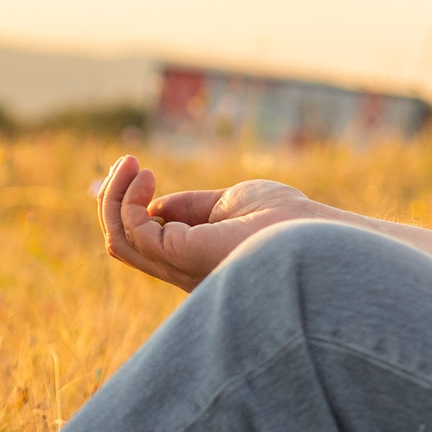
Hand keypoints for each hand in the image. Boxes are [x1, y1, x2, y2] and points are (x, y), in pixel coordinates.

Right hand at [97, 156, 329, 291]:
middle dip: (113, 199)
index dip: (130, 205)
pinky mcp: (181, 256)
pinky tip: (146, 176)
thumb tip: (152, 205)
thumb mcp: (228, 203)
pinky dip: (129, 200)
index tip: (139, 170)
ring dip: (113, 197)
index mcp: (192, 260)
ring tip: (130, 164)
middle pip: (123, 242)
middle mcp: (180, 270)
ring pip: (119, 238)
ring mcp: (179, 266)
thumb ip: (190, 208)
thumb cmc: (287, 220)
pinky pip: (133, 230)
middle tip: (126, 162)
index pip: (142, 241)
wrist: (317, 232)